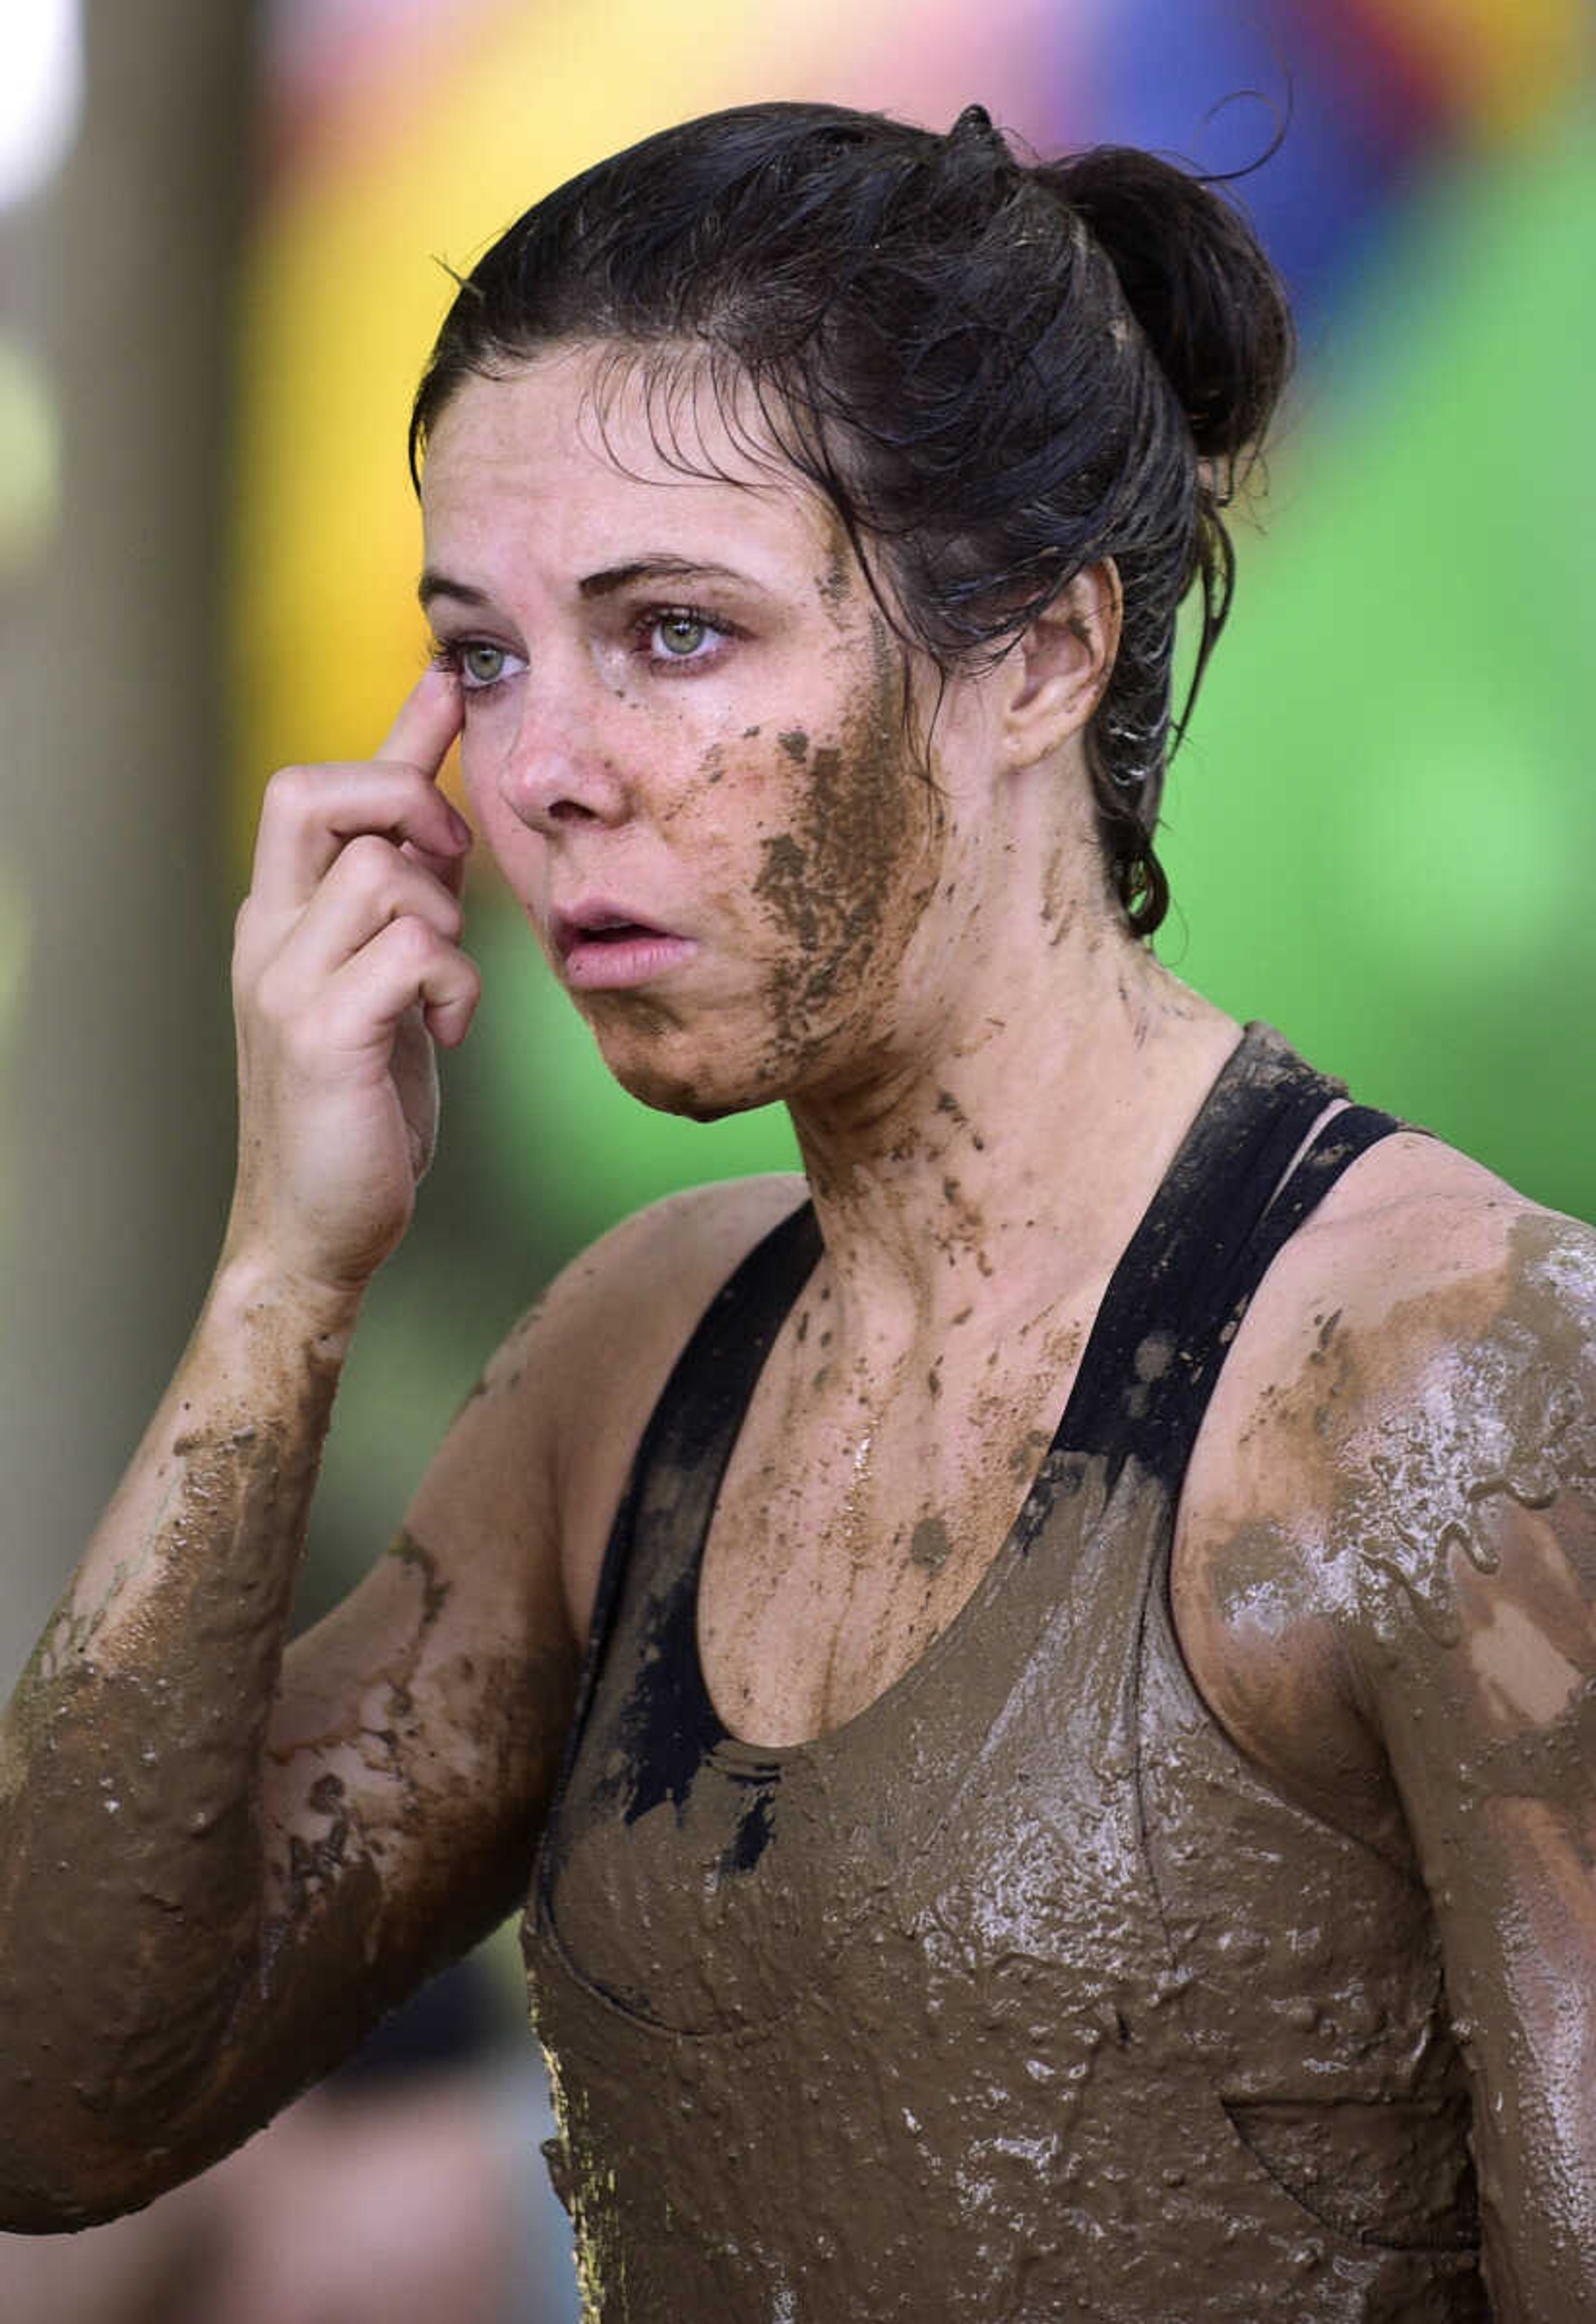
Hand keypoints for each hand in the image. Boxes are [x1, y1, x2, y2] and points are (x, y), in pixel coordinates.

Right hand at [227, 668, 477, 1298]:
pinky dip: (453, 983)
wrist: (315, 1228)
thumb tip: (442, 824)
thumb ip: (408, 903)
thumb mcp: (386, 983)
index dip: (394, 732)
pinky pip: (408, 951)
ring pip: (384, 870)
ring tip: (446, 990)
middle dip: (405, 798)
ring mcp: (287, 982)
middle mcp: (268, 935)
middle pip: (316, 790)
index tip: (453, 684)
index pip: (319, 788)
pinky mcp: (324, 1035)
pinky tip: (448, 1031)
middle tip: (451, 867)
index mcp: (280, 918)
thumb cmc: (361, 1107)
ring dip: (447, 920)